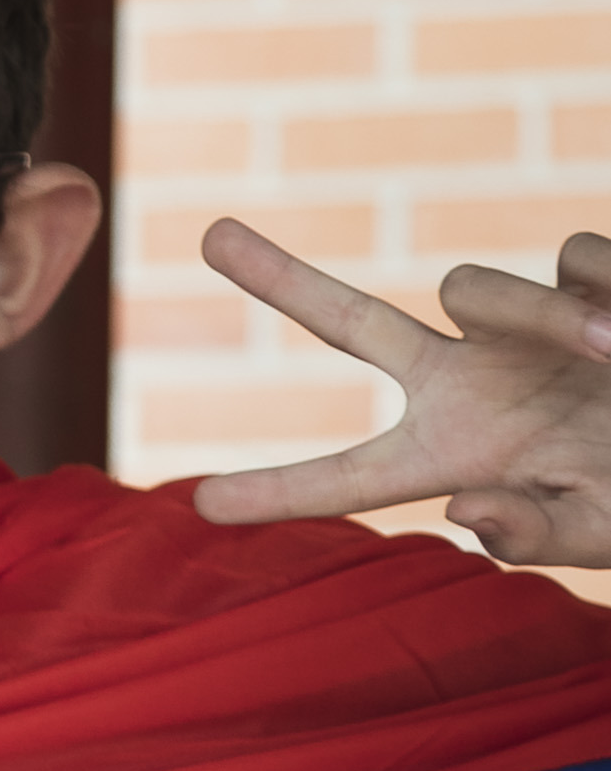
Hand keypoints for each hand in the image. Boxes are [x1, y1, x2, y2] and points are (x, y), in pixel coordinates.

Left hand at [192, 214, 610, 562]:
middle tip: (208, 234)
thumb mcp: (600, 535)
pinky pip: (567, 256)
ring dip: (535, 318)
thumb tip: (461, 507)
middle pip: (353, 321)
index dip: (279, 492)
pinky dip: (601, 292)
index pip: (350, 477)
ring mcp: (519, 326)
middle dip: (283, 278)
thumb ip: (533, 537)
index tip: (200, 504)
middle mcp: (470, 381)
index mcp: (457, 454)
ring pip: (471, 285)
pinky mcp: (580, 279)